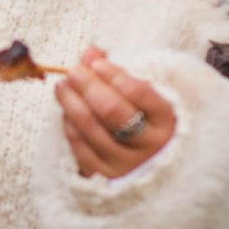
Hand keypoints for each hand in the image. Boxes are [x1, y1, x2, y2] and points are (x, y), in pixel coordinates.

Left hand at [57, 48, 175, 178]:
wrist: (157, 166)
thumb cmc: (149, 121)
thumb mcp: (145, 94)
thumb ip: (119, 72)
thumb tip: (90, 51)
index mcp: (166, 119)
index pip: (139, 92)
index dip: (114, 75)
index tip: (96, 62)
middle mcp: (150, 144)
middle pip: (112, 111)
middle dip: (88, 87)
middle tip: (73, 71)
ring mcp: (129, 162)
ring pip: (92, 129)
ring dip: (71, 104)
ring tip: (62, 86)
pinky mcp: (108, 176)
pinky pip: (82, 150)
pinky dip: (70, 127)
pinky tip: (66, 112)